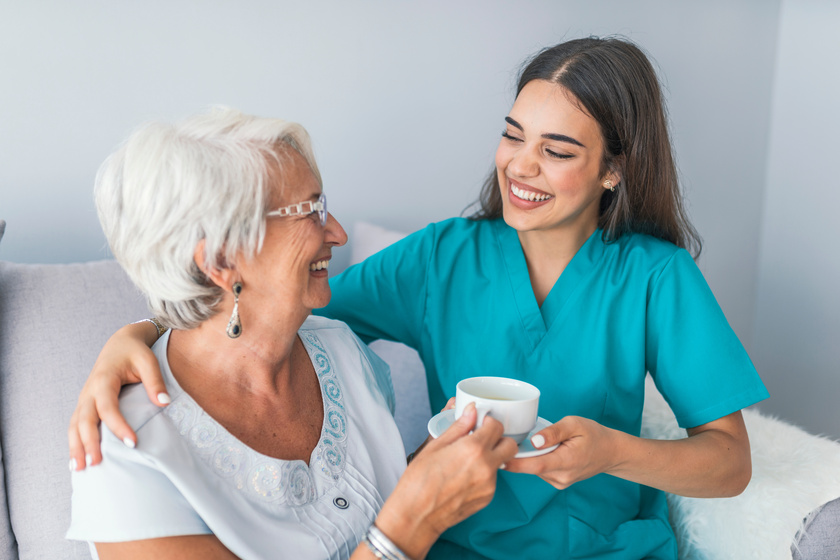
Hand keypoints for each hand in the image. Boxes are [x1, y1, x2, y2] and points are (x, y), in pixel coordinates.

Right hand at [68, 322, 167, 470]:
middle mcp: (89, 391)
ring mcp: (84, 399)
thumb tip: (164, 403)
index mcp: (104, 380)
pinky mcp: (85, 405)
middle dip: (89, 443)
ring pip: (75, 425)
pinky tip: (77, 460)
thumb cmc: (135, 352)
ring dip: (76, 447)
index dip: (118, 426)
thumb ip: (155, 381)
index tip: (133, 443)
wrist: (119, 343)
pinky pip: (75, 426)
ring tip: (80, 469)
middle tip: (97, 464)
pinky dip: (74, 442)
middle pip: (84, 420)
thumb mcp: (148, 361)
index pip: (108, 407)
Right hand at [376, 403, 517, 558]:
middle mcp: (486, 466)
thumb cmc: (419, 481)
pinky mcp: (488, 498)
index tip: (480, 424)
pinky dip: (483, 475)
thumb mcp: (435, 446)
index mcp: (473, 449)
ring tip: (466, 462)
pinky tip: (464, 478)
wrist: (417, 516)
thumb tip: (472, 411)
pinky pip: (493, 480)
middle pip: (510, 445)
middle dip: (499, 439)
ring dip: (490, 457)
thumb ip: (459, 427)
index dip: (489, 422)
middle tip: (482, 440)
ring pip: (501, 463)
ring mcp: (489, 485)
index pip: (497, 426)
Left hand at [502, 415, 618, 489]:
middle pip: (531, 467)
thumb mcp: (574, 424)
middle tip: (503, 441)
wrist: (611, 452)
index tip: (498, 456)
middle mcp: (561, 477)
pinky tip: (539, 450)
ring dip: (527, 458)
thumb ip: (553, 432)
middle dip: (517, 456)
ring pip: (534, 470)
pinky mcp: (559, 482)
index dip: (514, 462)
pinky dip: (536, 461)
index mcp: (566, 461)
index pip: (534, 466)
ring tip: (526, 442)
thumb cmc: (594, 435)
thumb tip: (535, 441)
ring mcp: (560, 482)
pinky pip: (541, 471)